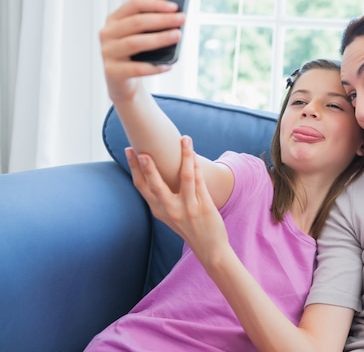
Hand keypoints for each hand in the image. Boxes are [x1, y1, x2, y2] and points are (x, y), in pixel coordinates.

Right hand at [100, 0, 184, 101]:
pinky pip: (136, 68)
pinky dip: (154, 67)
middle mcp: (107, 33)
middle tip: (182, 19)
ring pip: (135, 43)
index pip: (134, 4)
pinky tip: (168, 65)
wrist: (122, 82)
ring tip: (177, 36)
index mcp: (114, 19)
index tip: (175, 6)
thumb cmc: (134, 53)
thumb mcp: (137, 31)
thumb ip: (141, 9)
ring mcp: (108, 53)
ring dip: (159, 39)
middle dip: (162, 20)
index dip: (155, 4)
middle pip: (136, 22)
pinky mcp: (112, 72)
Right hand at [126, 136, 229, 263]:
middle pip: (156, 185)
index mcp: (159, 211)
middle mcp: (170, 210)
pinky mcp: (204, 207)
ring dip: (185, 156)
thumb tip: (157, 172)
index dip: (134, 168)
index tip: (129, 151)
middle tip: (143, 150)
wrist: (210, 249)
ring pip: (184, 177)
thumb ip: (164, 199)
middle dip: (149, 167)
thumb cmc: (190, 228)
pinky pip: (200, 182)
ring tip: (184, 139)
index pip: (142, 187)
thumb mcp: (171, 216)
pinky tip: (195, 155)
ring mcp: (188, 208)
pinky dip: (197, 167)